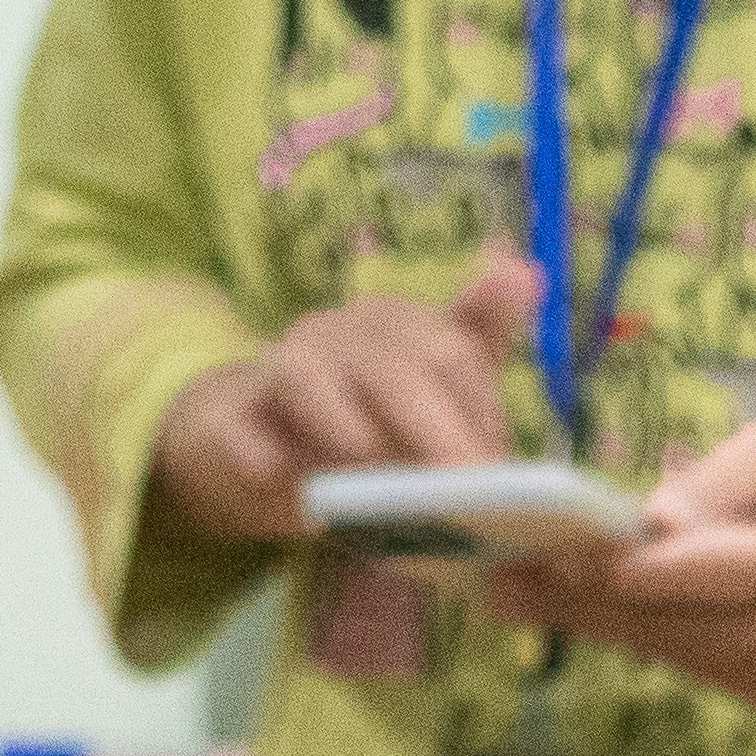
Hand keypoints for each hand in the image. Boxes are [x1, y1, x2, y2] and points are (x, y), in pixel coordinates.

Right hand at [147, 271, 544, 545]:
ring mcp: (278, 372)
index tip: (498, 472)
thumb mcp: (426, 384)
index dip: (478, 412)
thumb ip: (477, 338)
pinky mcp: (230, 418)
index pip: (450, 352)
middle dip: (432, 427)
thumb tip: (526, 269)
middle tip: (463, 486)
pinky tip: (276, 474)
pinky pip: (240, 428)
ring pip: (309, 379)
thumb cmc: (354, 418)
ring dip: (345, 426)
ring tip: (372, 468)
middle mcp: (336, 333)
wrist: (248, 445)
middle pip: (390, 367)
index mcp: (392, 325)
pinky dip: (258, 450)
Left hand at [516, 415, 755, 702]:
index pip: (704, 571)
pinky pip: (692, 662)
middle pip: (676, 622)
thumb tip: (649, 522)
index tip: (551, 555)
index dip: (623, 568)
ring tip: (521, 597)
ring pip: (674, 650)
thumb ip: (713, 483)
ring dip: (596, 624)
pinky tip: (590, 610)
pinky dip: (641, 634)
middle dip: (584, 602)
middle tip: (502, 585)